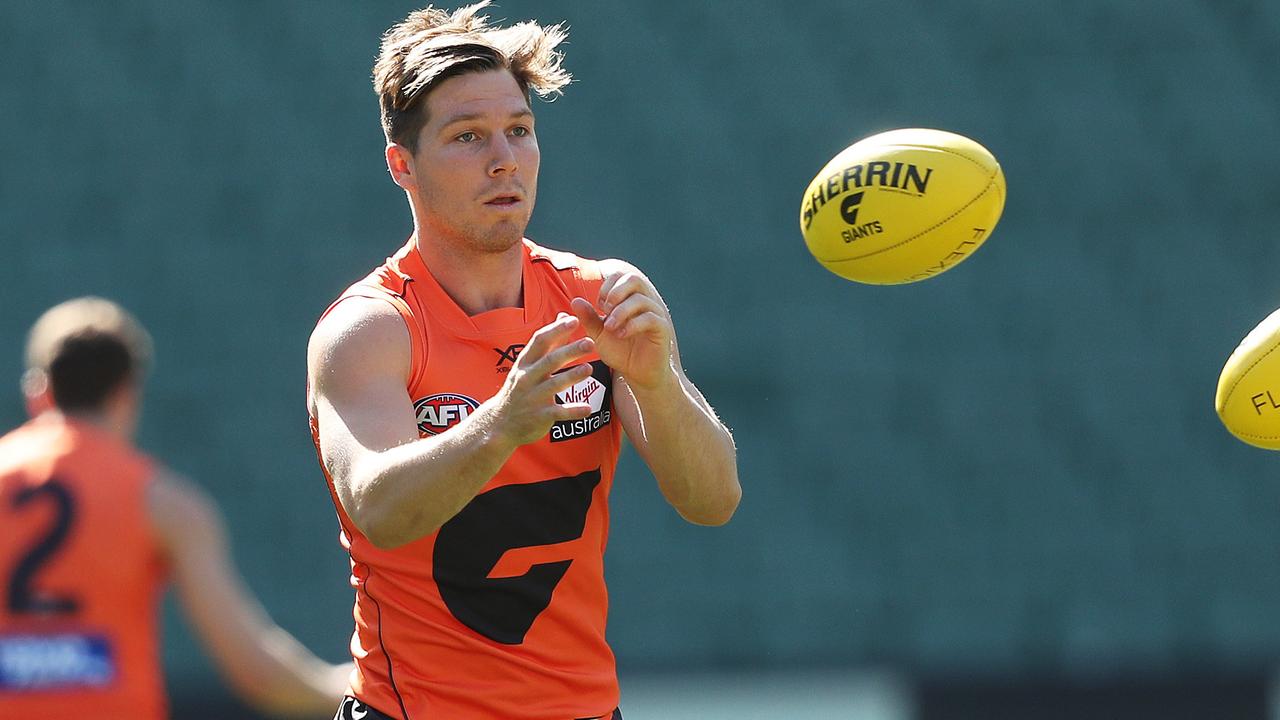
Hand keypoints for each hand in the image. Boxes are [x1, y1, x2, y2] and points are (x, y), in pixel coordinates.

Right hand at [488, 314, 596, 446]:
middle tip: (590, 343)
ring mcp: (532, 398)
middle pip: (549, 361)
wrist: (500, 424)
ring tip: (589, 369)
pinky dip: (573, 411)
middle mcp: (527, 378)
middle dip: (569, 351)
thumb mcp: (528, 364)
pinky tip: (588, 408)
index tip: (574, 320)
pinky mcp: (539, 417)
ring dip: (572, 376)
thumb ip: (549, 342)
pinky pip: (558, 413)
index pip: (539, 341)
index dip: (556, 330)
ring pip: (554, 385)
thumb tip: (564, 315)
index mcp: (525, 363)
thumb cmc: (520, 389)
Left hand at [569, 265, 675, 390]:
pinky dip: (632, 325)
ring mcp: (655, 314)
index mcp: (630, 298)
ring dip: (620, 312)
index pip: (620, 276)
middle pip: (634, 279)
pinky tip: (621, 335)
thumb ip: (589, 318)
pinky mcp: (662, 329)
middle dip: (615, 292)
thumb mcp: (599, 335)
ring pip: (640, 299)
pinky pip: (650, 318)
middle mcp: (645, 302)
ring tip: (609, 327)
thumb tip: (575, 301)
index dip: (607, 287)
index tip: (599, 306)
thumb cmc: (621, 353)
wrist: (638, 374)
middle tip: (605, 310)